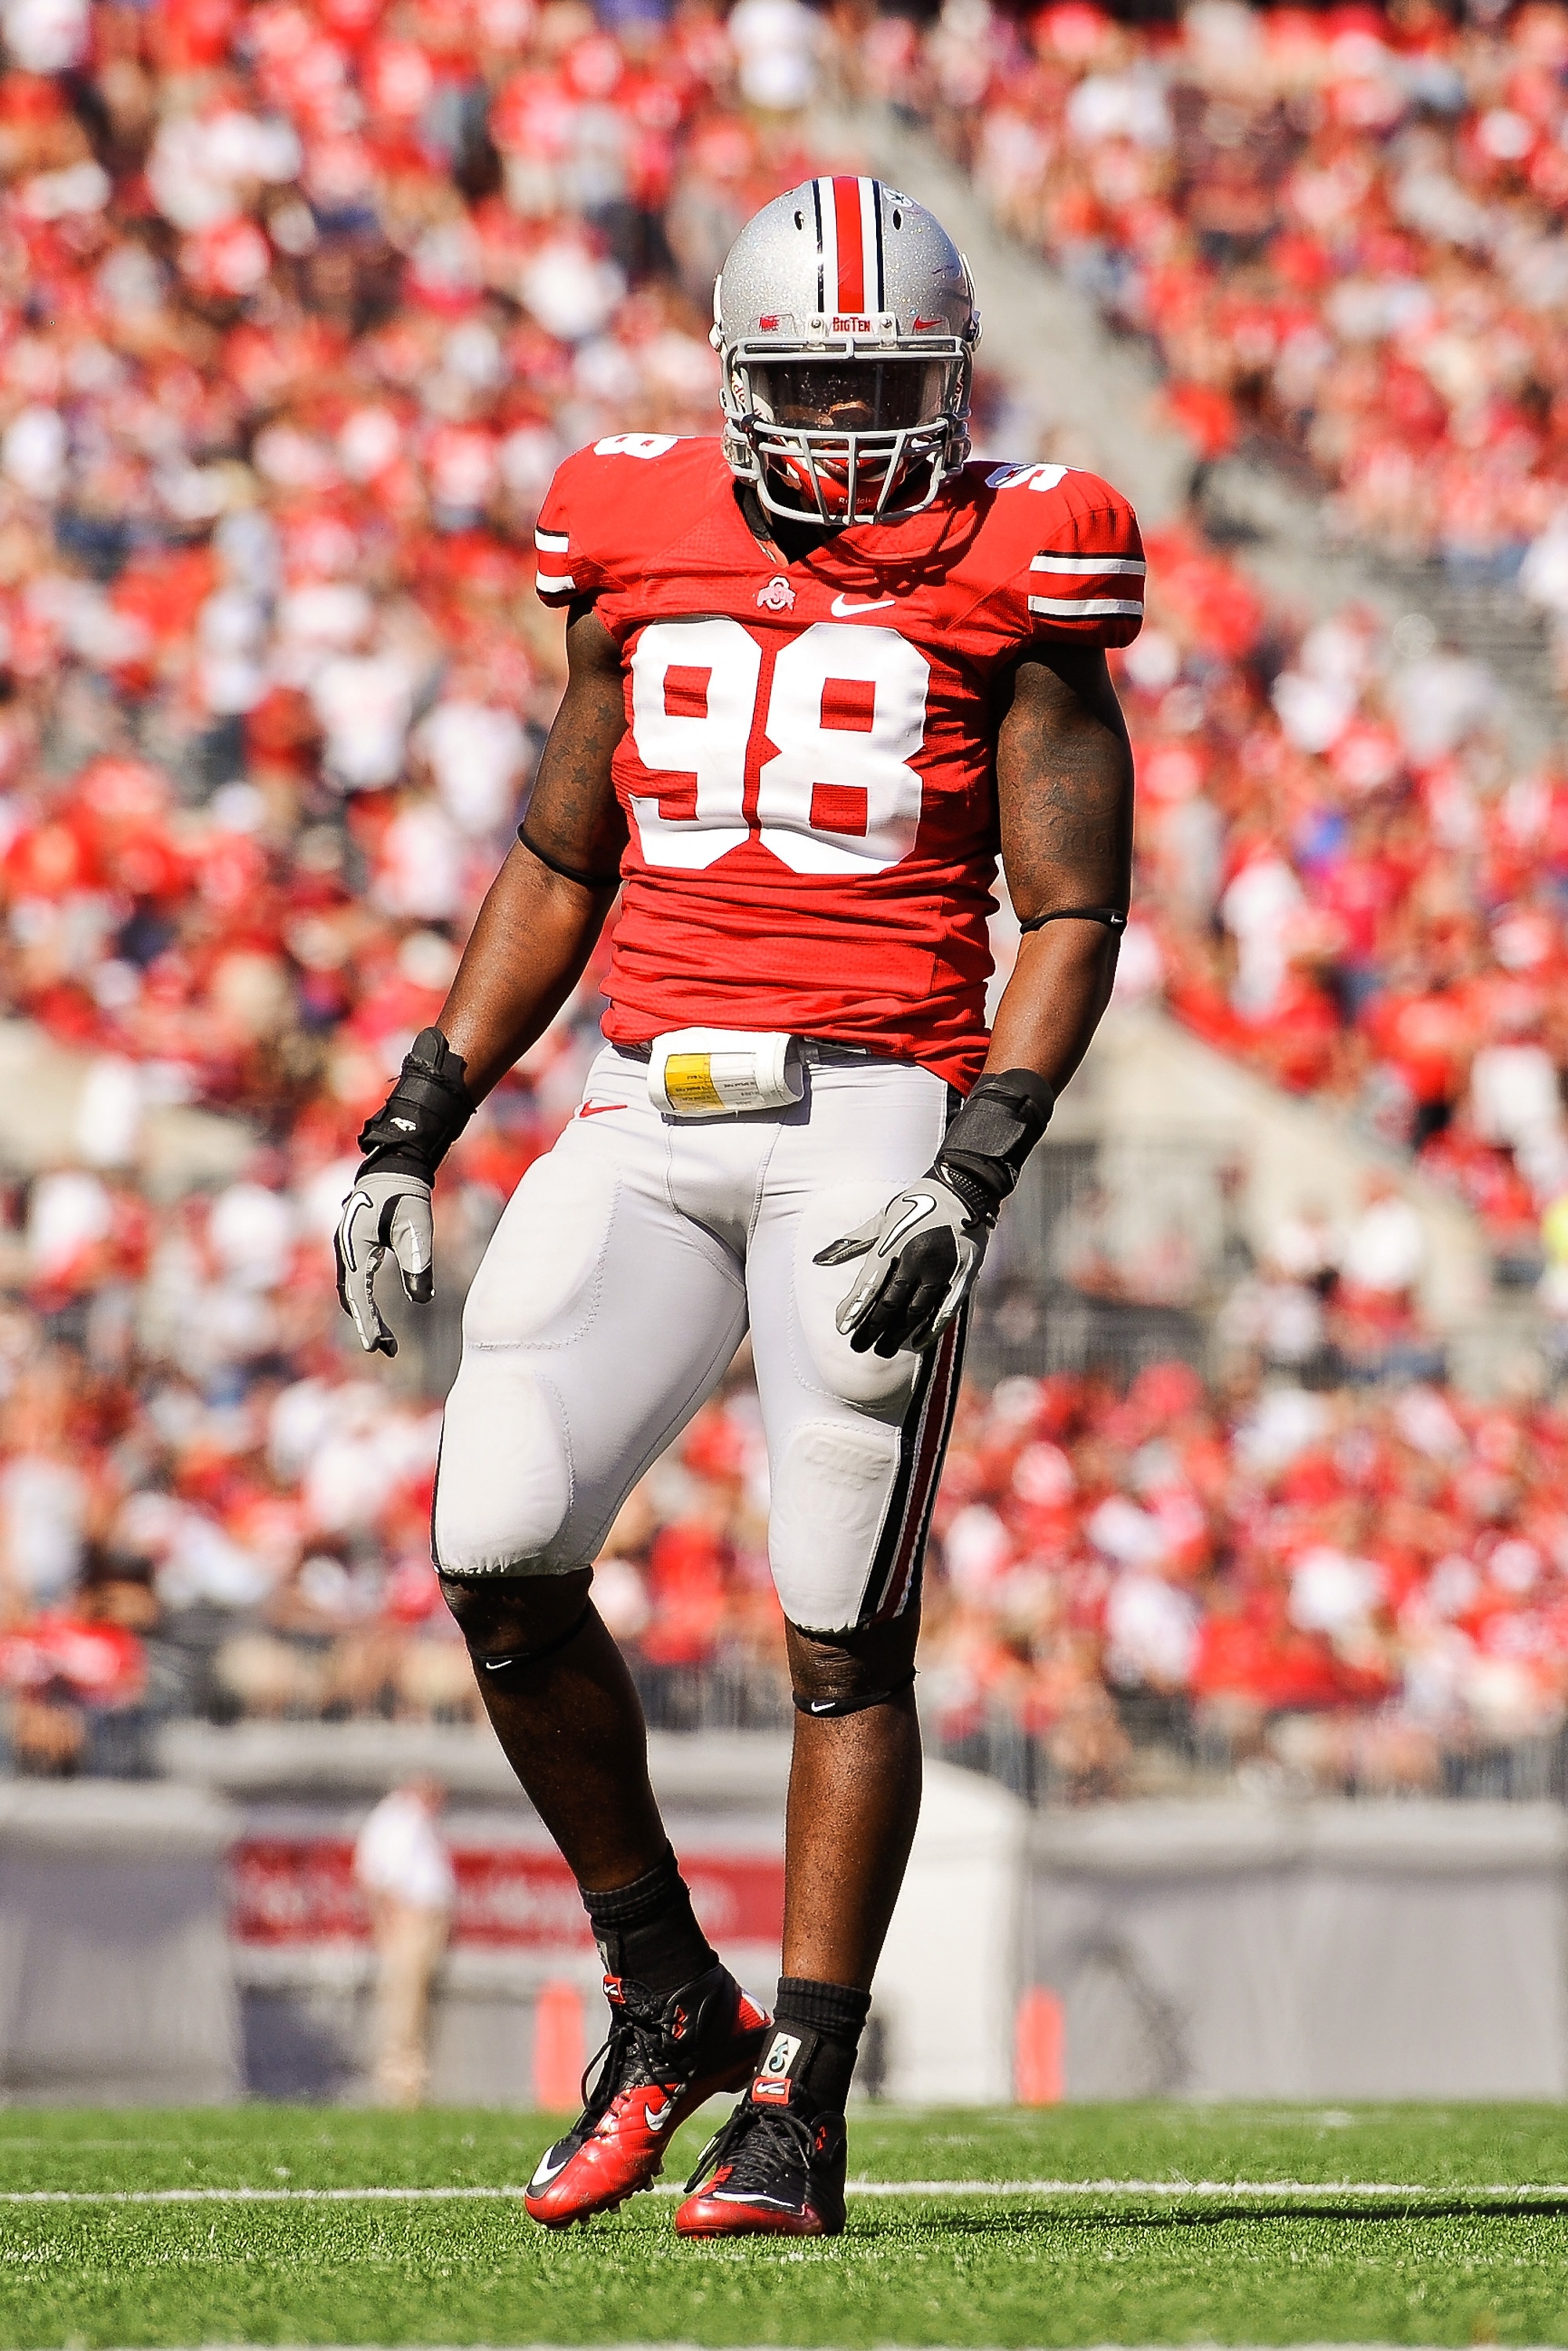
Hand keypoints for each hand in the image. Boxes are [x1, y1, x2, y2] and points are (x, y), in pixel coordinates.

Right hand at [335, 1171, 434, 1356]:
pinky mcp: (354, 1247)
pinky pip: (356, 1281)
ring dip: (366, 1315)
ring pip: (352, 1291)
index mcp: (354, 1247)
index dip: (368, 1322)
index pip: (360, 1294)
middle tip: (387, 1350)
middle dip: (367, 1325)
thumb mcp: (417, 1229)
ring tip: (387, 1340)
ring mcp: (347, 1248)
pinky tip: (378, 1313)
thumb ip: (418, 1262)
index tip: (377, 1347)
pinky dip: (365, 1301)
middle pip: (352, 1298)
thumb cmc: (406, 1196)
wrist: (393, 1168)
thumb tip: (422, 1299)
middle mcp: (344, 1250)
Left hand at [814, 1174, 988, 1356]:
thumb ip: (852, 1243)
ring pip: (915, 1311)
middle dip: (872, 1329)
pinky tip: (918, 1343)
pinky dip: (931, 1328)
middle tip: (859, 1347)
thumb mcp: (882, 1218)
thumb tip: (819, 1259)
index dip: (854, 1309)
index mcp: (892, 1244)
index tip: (842, 1328)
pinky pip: (946, 1308)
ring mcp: (940, 1268)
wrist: (962, 1189)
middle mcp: (915, 1258)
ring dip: (898, 1334)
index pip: (869, 1285)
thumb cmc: (916, 1204)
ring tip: (884, 1350)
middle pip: (889, 1304)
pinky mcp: (963, 1274)